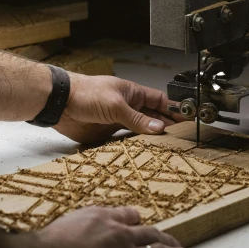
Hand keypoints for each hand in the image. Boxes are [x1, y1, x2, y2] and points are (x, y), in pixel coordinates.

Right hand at [37, 206, 191, 247]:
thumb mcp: (67, 222)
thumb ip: (84, 220)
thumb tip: (91, 223)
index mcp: (105, 220)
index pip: (128, 217)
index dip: (137, 222)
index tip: (142, 224)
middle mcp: (122, 236)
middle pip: (150, 234)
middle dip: (165, 238)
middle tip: (176, 242)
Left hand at [54, 73, 182, 143]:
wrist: (60, 103)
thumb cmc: (86, 93)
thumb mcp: (115, 105)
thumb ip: (137, 118)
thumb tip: (158, 128)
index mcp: (133, 94)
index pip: (160, 101)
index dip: (173, 110)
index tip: (187, 120)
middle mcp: (128, 107)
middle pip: (152, 118)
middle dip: (166, 127)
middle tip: (182, 139)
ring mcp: (118, 121)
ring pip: (140, 132)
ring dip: (151, 140)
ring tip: (167, 150)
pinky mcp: (107, 134)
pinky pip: (125, 142)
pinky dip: (134, 148)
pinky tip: (144, 154)